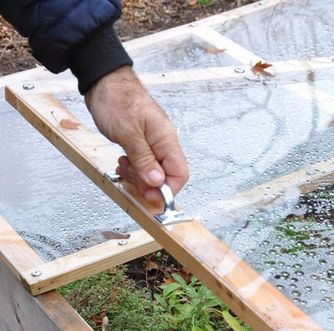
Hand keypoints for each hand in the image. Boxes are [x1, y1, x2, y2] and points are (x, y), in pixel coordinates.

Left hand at [85, 67, 188, 201]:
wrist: (102, 79)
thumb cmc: (116, 99)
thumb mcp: (128, 133)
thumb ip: (144, 160)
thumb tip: (157, 183)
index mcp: (166, 139)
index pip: (179, 174)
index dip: (166, 190)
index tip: (149, 195)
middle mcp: (163, 142)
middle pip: (165, 176)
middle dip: (147, 183)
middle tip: (130, 178)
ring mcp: (152, 142)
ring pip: (152, 171)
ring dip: (137, 176)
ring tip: (123, 166)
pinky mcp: (141, 141)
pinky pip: (142, 163)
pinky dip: (132, 168)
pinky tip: (123, 162)